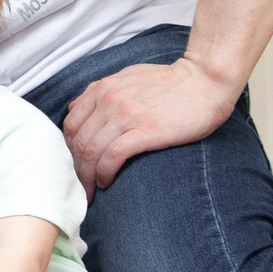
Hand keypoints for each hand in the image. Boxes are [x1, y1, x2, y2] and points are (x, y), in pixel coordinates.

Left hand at [62, 55, 239, 193]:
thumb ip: (100, 92)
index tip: (74, 167)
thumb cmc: (170, 82)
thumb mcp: (128, 77)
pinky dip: (104, 173)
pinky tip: (107, 182)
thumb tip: (74, 108)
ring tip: (91, 193)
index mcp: (102, 89)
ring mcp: (126, 115)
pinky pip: (112, 156)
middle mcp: (109, 100)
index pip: (70, 125)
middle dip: (75, 170)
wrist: (205, 82)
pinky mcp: (146, 131)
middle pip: (78, 142)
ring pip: (91, 152)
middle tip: (80, 188)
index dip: (67, 151)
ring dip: (87, 177)